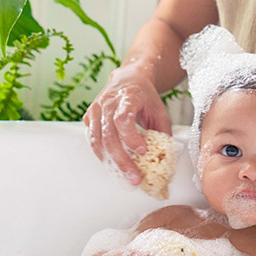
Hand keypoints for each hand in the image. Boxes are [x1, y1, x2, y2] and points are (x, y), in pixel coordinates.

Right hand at [83, 64, 171, 184]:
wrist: (129, 78)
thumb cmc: (146, 97)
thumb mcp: (160, 110)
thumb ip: (163, 132)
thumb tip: (166, 157)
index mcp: (128, 96)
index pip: (123, 118)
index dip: (131, 137)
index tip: (143, 151)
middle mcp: (108, 102)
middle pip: (110, 135)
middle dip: (122, 160)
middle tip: (135, 177)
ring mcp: (96, 109)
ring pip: (98, 141)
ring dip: (111, 162)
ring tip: (126, 176)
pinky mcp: (89, 117)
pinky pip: (92, 140)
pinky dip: (102, 155)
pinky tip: (114, 165)